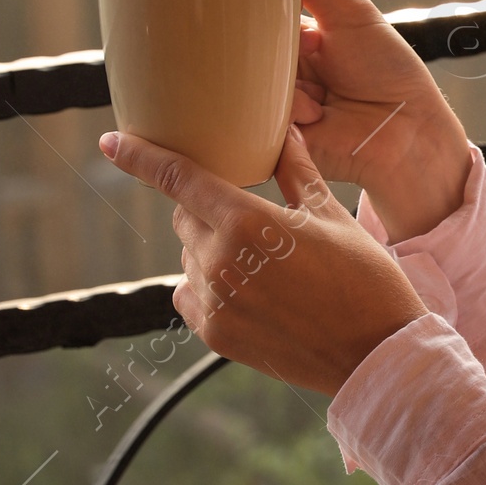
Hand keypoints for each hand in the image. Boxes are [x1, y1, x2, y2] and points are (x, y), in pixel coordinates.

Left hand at [99, 123, 428, 396]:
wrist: (374, 352)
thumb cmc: (363, 278)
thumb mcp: (333, 215)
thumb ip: (296, 172)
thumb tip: (283, 132)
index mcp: (248, 221)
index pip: (178, 178)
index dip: (140, 157)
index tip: (111, 142)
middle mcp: (220, 260)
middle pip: (185, 217)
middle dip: (208, 211)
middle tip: (255, 223)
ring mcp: (214, 301)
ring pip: (190, 258)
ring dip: (212, 252)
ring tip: (268, 269)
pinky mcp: (215, 334)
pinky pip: (191, 296)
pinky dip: (209, 288)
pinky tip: (252, 294)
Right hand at [263, 0, 475, 241]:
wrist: (412, 134)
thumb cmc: (390, 70)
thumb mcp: (350, 11)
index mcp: (294, 39)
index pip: (251, 16)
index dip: (238, 9)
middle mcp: (281, 72)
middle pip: (244, 51)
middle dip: (260, 52)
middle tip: (302, 58)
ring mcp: (276, 106)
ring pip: (250, 84)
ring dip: (285, 87)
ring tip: (323, 98)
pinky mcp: (275, 140)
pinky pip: (258, 120)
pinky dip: (289, 114)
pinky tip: (316, 116)